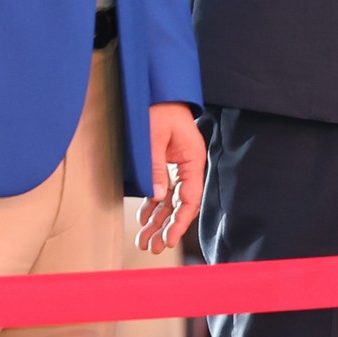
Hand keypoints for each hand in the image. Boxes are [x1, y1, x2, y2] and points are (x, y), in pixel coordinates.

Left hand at [136, 102, 207, 254]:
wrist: (156, 89)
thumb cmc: (158, 108)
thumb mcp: (154, 137)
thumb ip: (156, 167)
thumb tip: (157, 197)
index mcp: (193, 159)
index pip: (190, 198)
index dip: (180, 222)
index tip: (169, 240)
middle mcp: (188, 166)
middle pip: (180, 204)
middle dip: (167, 227)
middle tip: (153, 247)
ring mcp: (177, 166)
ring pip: (170, 200)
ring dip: (158, 220)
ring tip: (145, 240)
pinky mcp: (166, 164)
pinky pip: (162, 190)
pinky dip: (153, 205)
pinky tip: (144, 219)